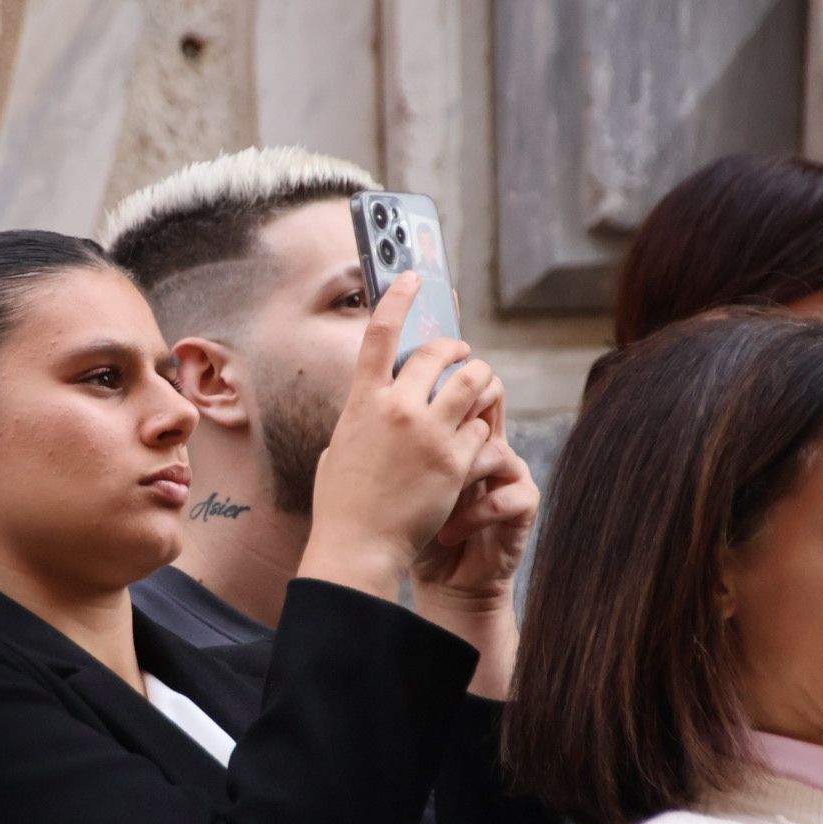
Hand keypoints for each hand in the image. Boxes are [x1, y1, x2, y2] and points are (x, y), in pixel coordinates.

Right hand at [299, 271, 495, 601]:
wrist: (359, 546)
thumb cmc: (342, 504)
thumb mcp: (339, 448)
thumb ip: (362, 420)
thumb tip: (375, 408)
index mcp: (362, 402)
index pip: (379, 333)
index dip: (398, 297)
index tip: (413, 276)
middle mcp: (397, 409)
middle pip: (437, 351)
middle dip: (456, 349)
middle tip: (461, 356)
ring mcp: (429, 433)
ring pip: (474, 382)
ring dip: (480, 380)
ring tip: (479, 390)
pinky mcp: (456, 460)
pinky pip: (483, 427)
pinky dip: (482, 429)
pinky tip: (474, 442)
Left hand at [409, 388, 538, 698]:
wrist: (441, 578)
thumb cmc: (409, 523)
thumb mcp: (392, 472)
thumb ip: (383, 438)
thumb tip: (355, 403)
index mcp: (450, 428)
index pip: (452, 380)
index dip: (433, 377)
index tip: (402, 394)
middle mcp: (482, 442)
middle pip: (487, 394)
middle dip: (459, 410)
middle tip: (430, 435)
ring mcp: (506, 471)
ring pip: (494, 449)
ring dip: (460, 476)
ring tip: (434, 502)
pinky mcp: (522, 506)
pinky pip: (506, 497)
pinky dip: (473, 515)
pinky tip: (446, 533)